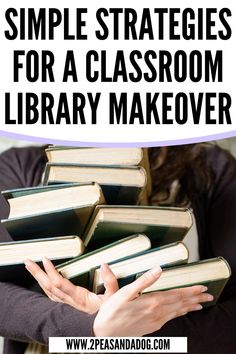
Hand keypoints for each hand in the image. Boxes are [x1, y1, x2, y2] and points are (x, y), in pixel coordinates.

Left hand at [24, 257, 118, 313]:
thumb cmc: (108, 317)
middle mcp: (69, 302)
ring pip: (47, 291)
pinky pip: (51, 296)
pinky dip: (44, 287)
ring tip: (30, 267)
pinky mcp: (67, 307)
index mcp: (78, 298)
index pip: (59, 283)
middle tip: (27, 262)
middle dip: (37, 273)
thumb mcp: (114, 298)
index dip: (50, 270)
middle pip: (48, 286)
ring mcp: (67, 306)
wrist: (105, 333)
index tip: (45, 260)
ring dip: (38, 278)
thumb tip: (104, 266)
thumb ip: (110, 281)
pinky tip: (41, 282)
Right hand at [93, 267, 213, 335]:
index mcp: (152, 302)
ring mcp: (156, 321)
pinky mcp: (153, 326)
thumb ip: (143, 281)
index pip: (176, 295)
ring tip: (201, 303)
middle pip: (180, 304)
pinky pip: (172, 318)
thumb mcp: (125, 293)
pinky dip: (180, 313)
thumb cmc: (112, 312)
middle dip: (195, 298)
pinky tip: (183, 311)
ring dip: (190, 306)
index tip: (201, 287)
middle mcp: (157, 313)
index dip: (190, 291)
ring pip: (177, 312)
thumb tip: (157, 269)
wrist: (106, 334)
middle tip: (208, 295)